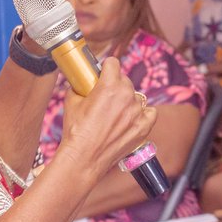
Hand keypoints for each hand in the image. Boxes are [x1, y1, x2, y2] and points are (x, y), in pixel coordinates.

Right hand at [58, 57, 155, 175]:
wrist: (84, 158)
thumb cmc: (76, 131)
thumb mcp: (71, 101)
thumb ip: (79, 86)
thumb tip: (80, 82)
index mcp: (109, 86)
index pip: (113, 63)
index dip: (106, 68)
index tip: (103, 74)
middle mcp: (127, 96)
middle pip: (124, 80)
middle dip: (115, 86)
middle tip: (104, 99)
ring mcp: (137, 112)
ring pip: (135, 97)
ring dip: (126, 101)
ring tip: (114, 114)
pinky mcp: (144, 126)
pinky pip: (150, 112)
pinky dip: (143, 114)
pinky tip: (131, 118)